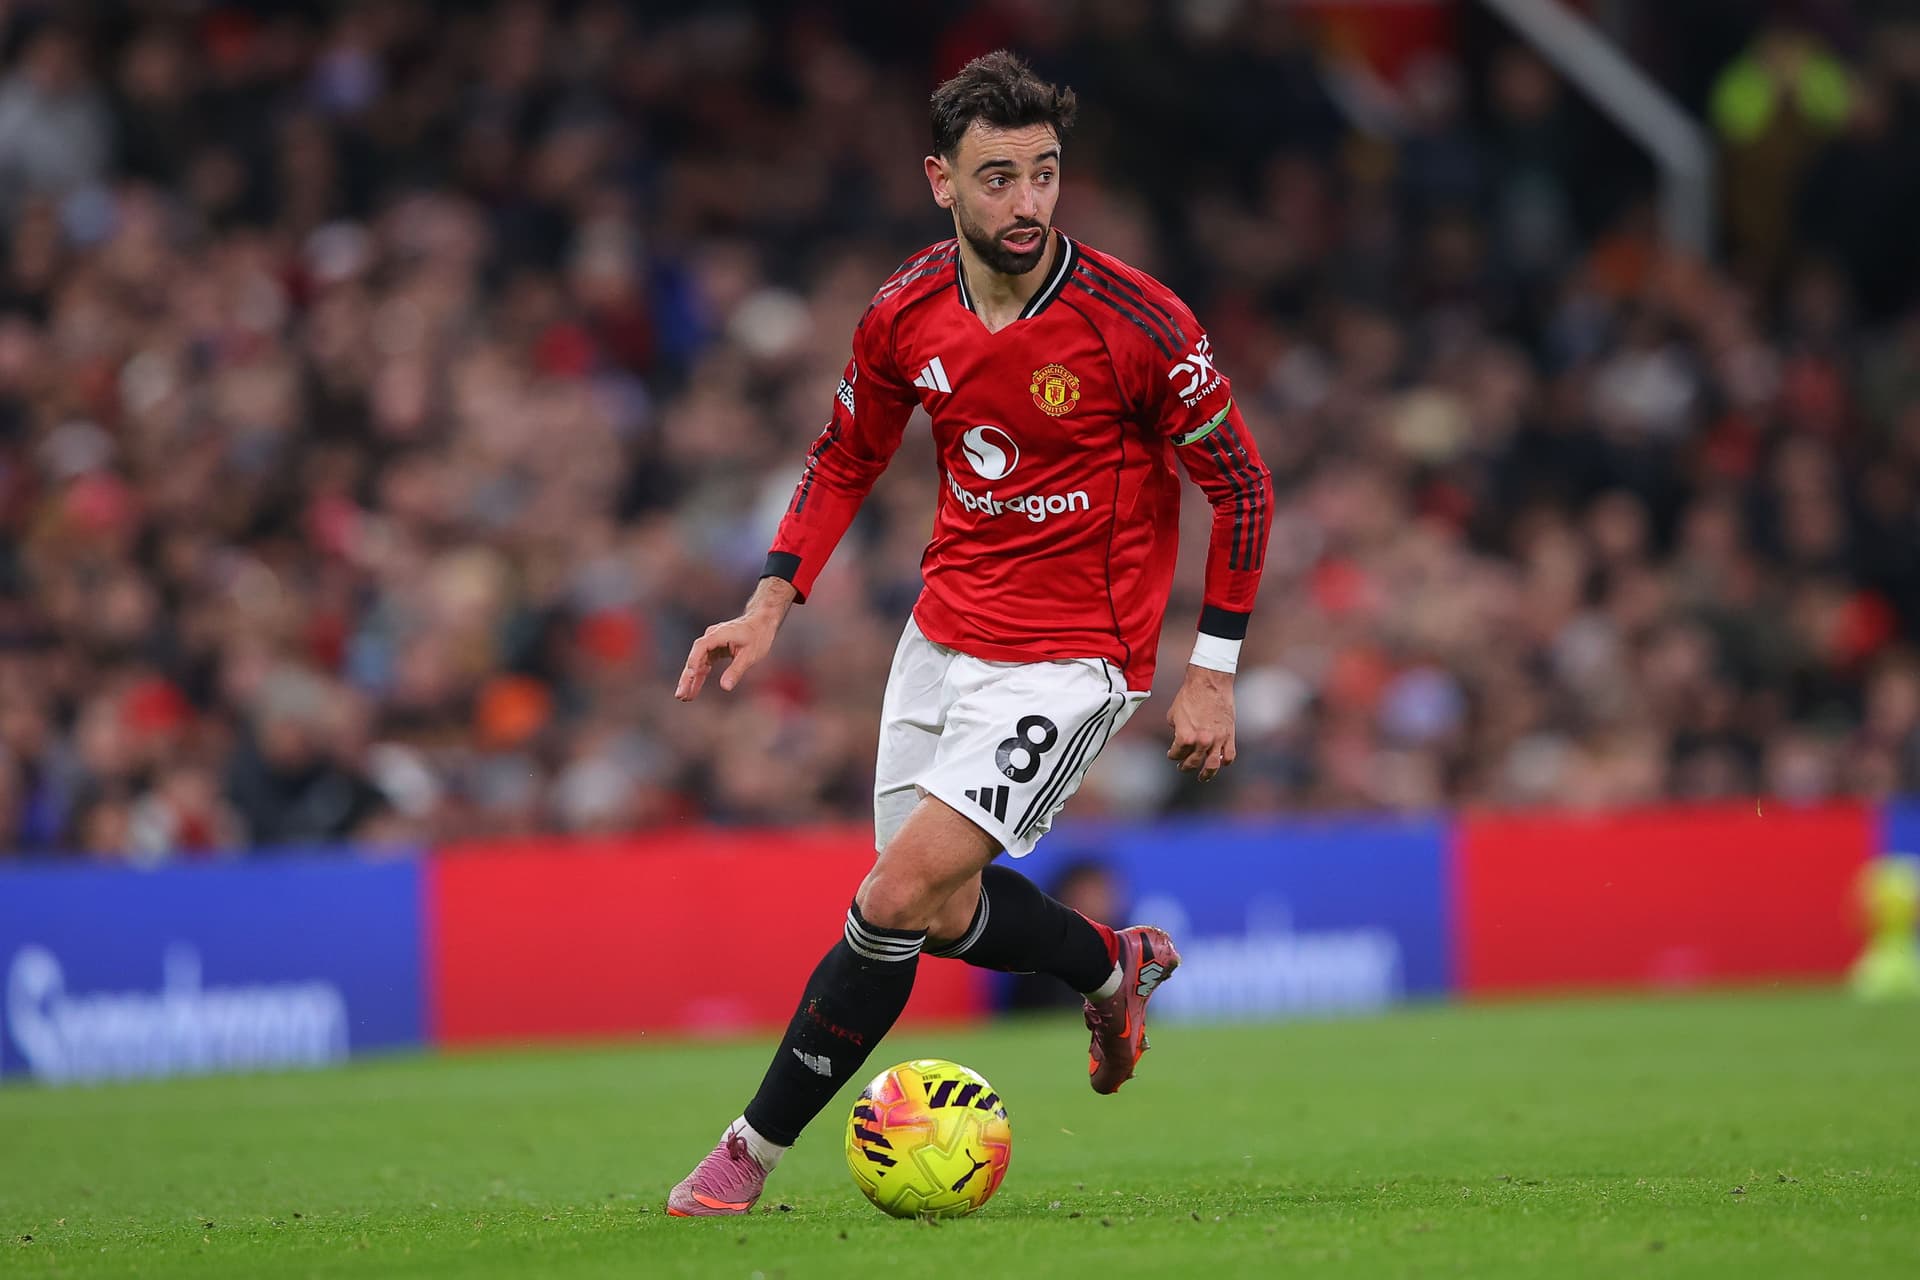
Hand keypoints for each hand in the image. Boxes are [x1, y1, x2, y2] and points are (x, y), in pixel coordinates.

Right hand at [674, 579, 795, 700]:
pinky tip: (693, 690)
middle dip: (687, 677)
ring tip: (684, 697)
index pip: (701, 647)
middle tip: (680, 694)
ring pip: (697, 663)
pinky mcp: (714, 649)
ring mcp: (711, 643)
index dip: (694, 661)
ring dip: (691, 679)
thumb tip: (725, 687)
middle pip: (695, 657)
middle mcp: (711, 637)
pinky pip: (704, 664)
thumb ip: (736, 670)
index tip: (691, 676)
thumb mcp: (750, 655)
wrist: (761, 622)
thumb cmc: (758, 636)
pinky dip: (699, 676)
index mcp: (719, 634)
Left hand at [1166, 664, 1235, 781]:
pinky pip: (1229, 756)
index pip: (1176, 754)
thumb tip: (1180, 739)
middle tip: (1183, 767)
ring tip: (1203, 777)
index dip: (1172, 754)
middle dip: (1185, 766)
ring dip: (1207, 774)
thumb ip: (1176, 730)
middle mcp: (1201, 742)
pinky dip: (1225, 762)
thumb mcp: (1174, 714)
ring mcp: (1217, 740)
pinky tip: (1221, 763)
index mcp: (1185, 737)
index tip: (1172, 754)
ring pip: (1213, 765)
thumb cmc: (1189, 695)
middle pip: (1193, 762)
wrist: (1209, 682)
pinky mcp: (1229, 735)